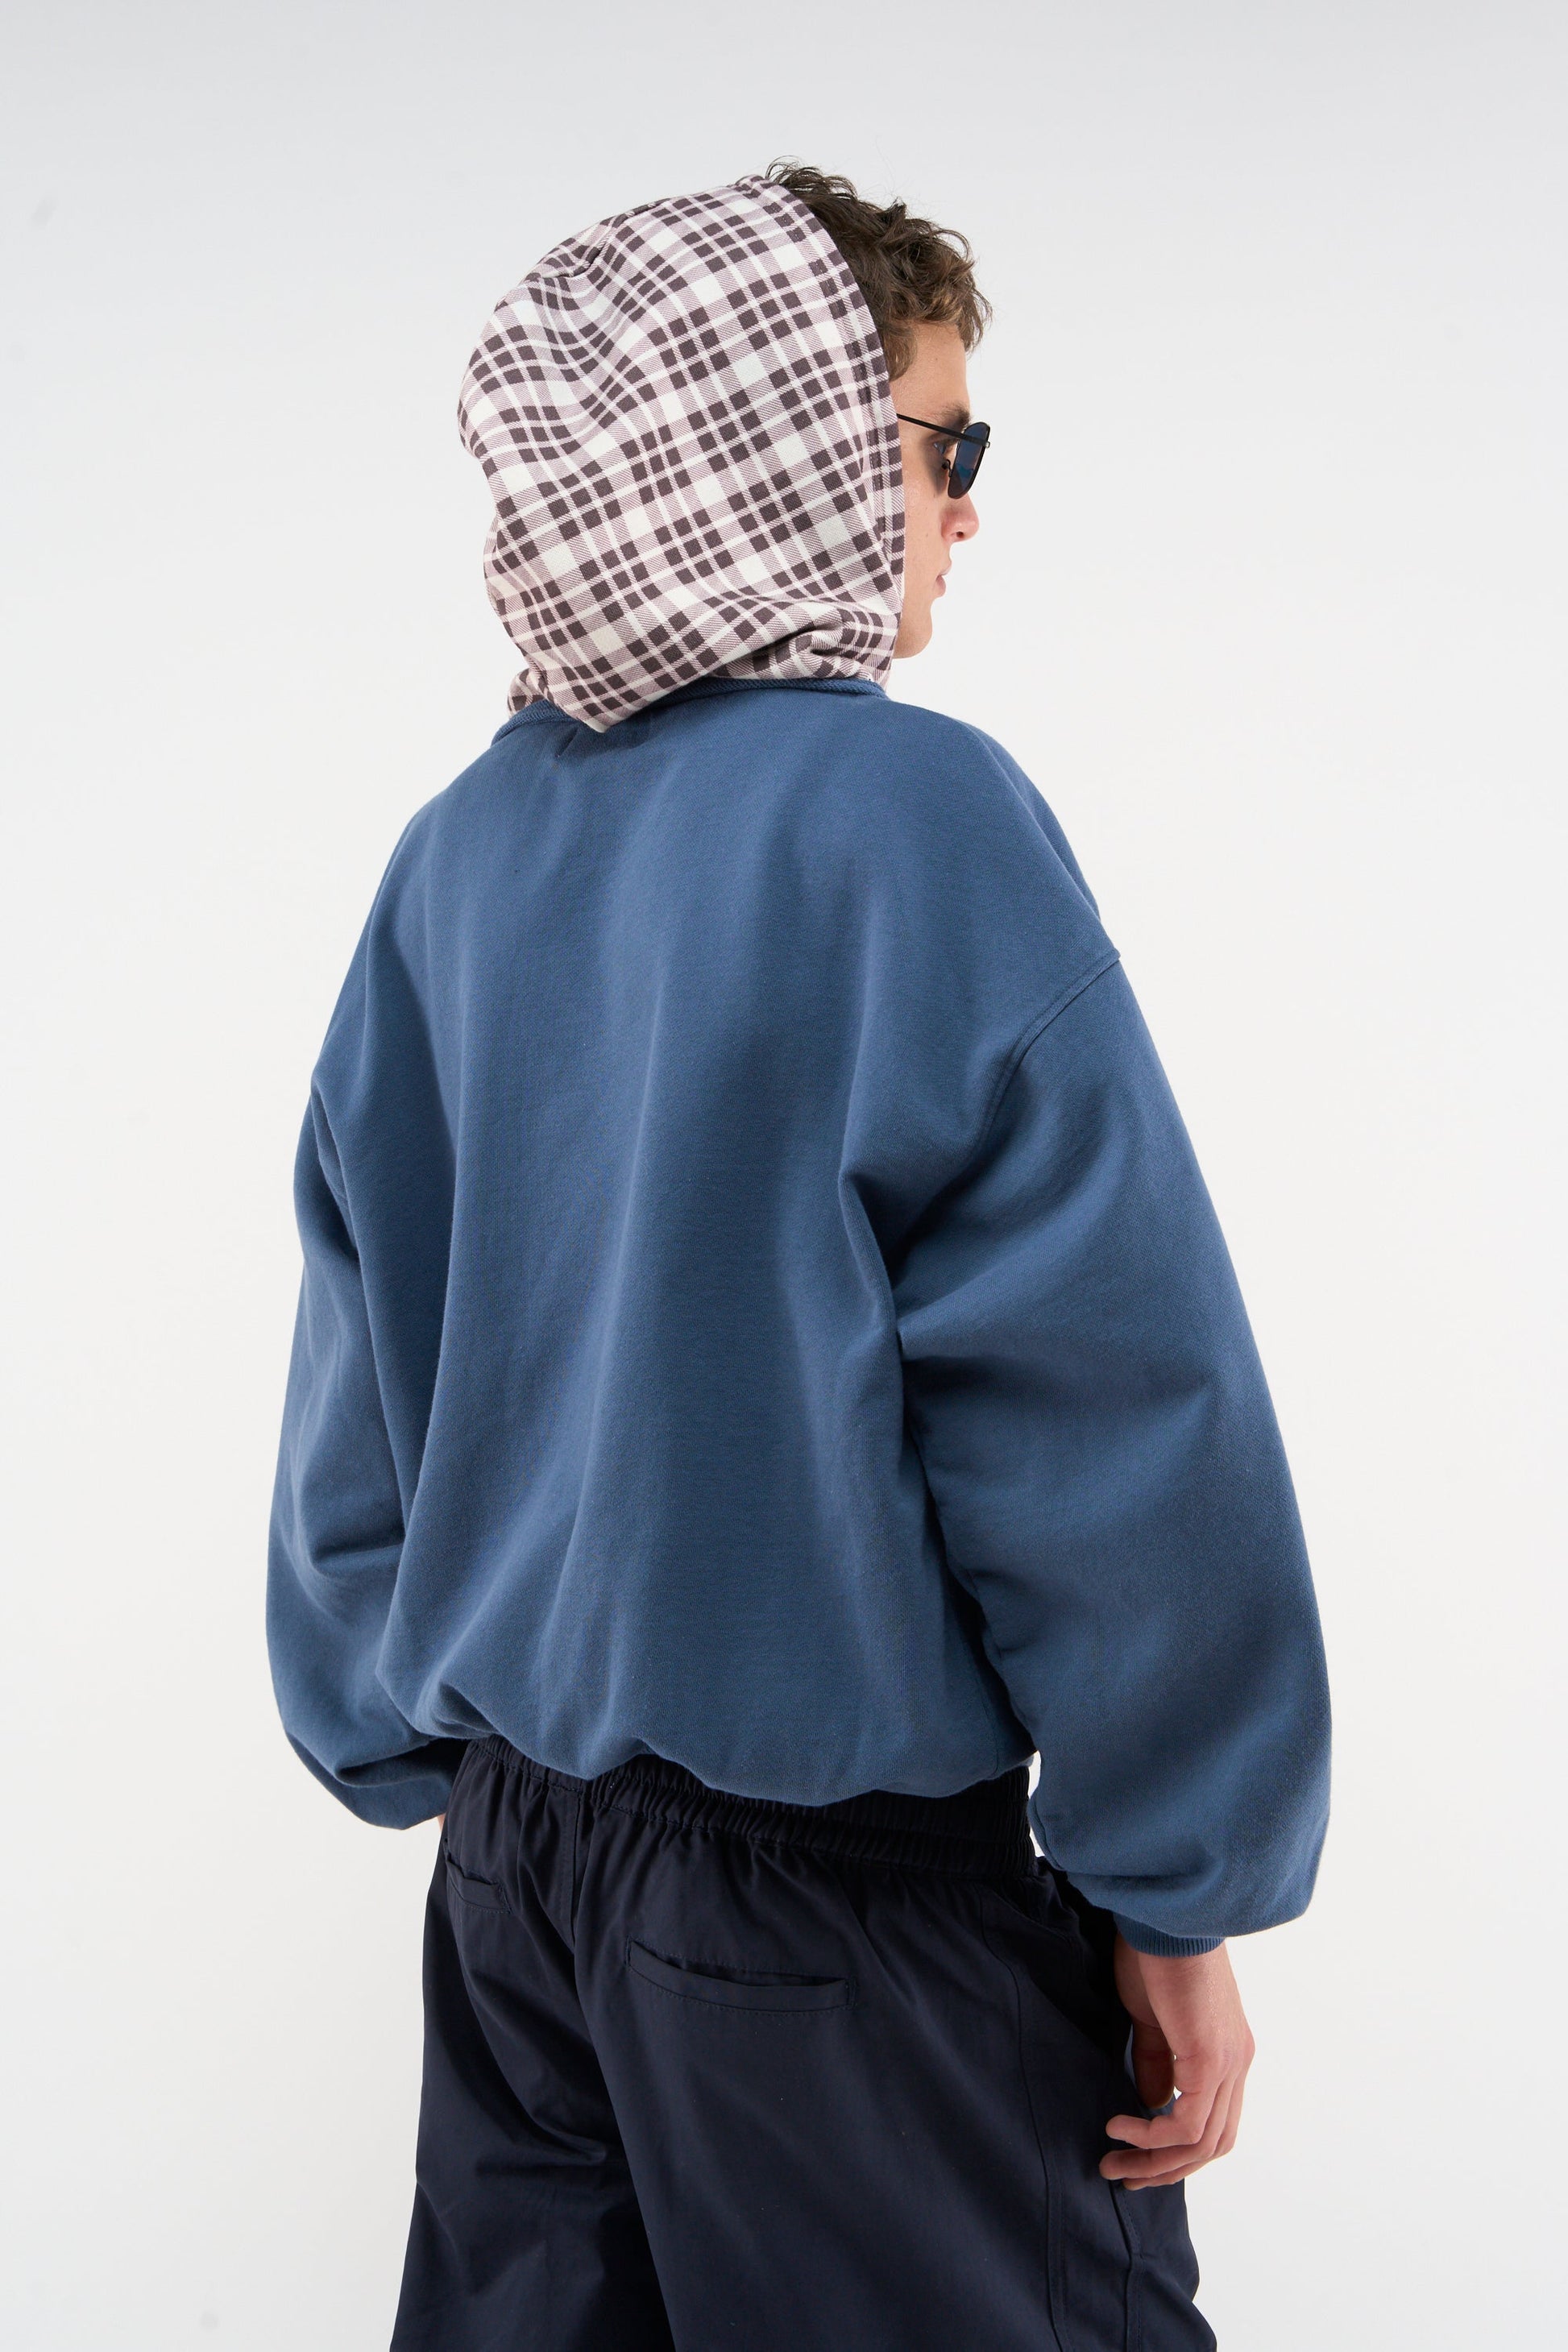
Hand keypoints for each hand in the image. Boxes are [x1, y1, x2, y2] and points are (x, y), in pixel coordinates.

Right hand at [1099, 1935, 1254, 2190]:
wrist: (1165, 1917)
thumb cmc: (1156, 1954)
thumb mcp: (1153, 2018)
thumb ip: (1157, 2061)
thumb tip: (1152, 2104)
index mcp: (1228, 2051)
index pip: (1214, 2121)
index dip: (1178, 2150)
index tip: (1136, 2157)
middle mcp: (1237, 2062)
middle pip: (1212, 2144)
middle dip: (1165, 2169)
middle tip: (1123, 2175)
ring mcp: (1229, 2063)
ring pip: (1202, 2142)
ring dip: (1156, 2161)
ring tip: (1115, 2161)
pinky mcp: (1211, 2059)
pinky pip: (1186, 2122)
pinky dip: (1152, 2134)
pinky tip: (1120, 2125)